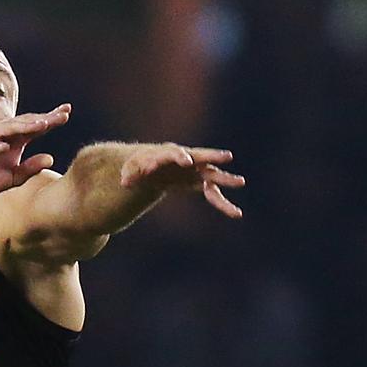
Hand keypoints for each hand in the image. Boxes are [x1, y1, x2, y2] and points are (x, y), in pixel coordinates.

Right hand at [0, 104, 70, 195]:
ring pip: (7, 127)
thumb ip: (30, 169)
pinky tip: (5, 148)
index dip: (51, 119)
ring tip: (40, 126)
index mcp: (15, 140)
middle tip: (61, 115)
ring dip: (23, 126)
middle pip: (25, 122)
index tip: (67, 113)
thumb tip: (51, 158)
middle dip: (43, 118)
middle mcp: (3, 133)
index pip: (35, 126)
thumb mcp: (13, 178)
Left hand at [119, 143, 244, 217]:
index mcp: (167, 153)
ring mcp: (195, 171)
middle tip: (226, 156)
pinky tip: (235, 214)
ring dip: (225, 179)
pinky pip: (213, 194)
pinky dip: (222, 203)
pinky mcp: (199, 183)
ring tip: (240, 182)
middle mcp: (185, 159)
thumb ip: (129, 175)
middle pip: (200, 156)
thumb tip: (126, 182)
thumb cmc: (139, 166)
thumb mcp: (130, 170)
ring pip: (212, 174)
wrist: (150, 166)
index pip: (174, 153)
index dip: (180, 157)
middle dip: (212, 156)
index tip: (186, 162)